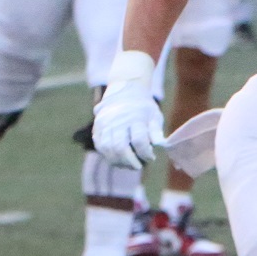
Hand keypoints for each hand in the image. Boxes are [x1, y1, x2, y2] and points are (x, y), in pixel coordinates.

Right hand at [92, 50, 163, 168]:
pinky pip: (100, 146)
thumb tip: (160, 145)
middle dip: (130, 162)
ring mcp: (105, 124)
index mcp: (135, 117)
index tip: (151, 157)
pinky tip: (118, 159)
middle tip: (138, 165)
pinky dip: (108, 156)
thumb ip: (156, 131)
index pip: (139, 141)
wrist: (124, 90)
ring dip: (119, 161)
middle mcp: (118, 120)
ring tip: (128, 164)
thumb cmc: (143, 107)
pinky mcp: (97, 128)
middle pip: (120, 147)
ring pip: (107, 149)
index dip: (146, 154)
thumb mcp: (154, 115)